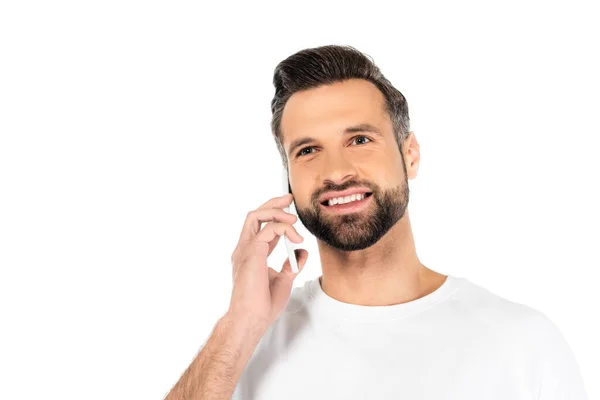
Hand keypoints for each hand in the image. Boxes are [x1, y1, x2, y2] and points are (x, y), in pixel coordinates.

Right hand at [227, 193, 308, 328]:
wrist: (252, 318)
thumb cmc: (263, 304)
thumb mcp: (284, 279)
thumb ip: (291, 263)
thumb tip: (302, 251)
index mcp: (251, 253)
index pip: (259, 226)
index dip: (274, 215)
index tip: (290, 210)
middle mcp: (245, 248)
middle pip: (254, 215)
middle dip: (273, 203)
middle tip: (289, 198)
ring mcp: (245, 249)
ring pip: (256, 215)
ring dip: (277, 212)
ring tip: (294, 220)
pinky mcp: (251, 252)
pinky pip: (267, 230)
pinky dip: (284, 229)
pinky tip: (296, 239)